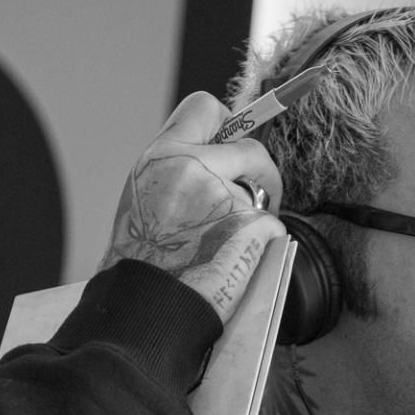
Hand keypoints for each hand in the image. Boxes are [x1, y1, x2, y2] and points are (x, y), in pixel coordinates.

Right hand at [99, 92, 284, 322]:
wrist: (145, 308)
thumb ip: (177, 171)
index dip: (227, 121)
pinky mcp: (250, 223)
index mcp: (161, 156)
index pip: (204, 106)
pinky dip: (262, 244)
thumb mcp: (143, 198)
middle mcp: (192, 166)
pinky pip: (271, 225)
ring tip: (233, 240)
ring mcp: (223, 194)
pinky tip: (235, 262)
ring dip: (259, 209)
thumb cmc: (142, 264)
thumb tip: (217, 158)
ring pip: (264, 189)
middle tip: (257, 192)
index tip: (233, 141)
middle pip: (250, 146)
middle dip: (259, 169)